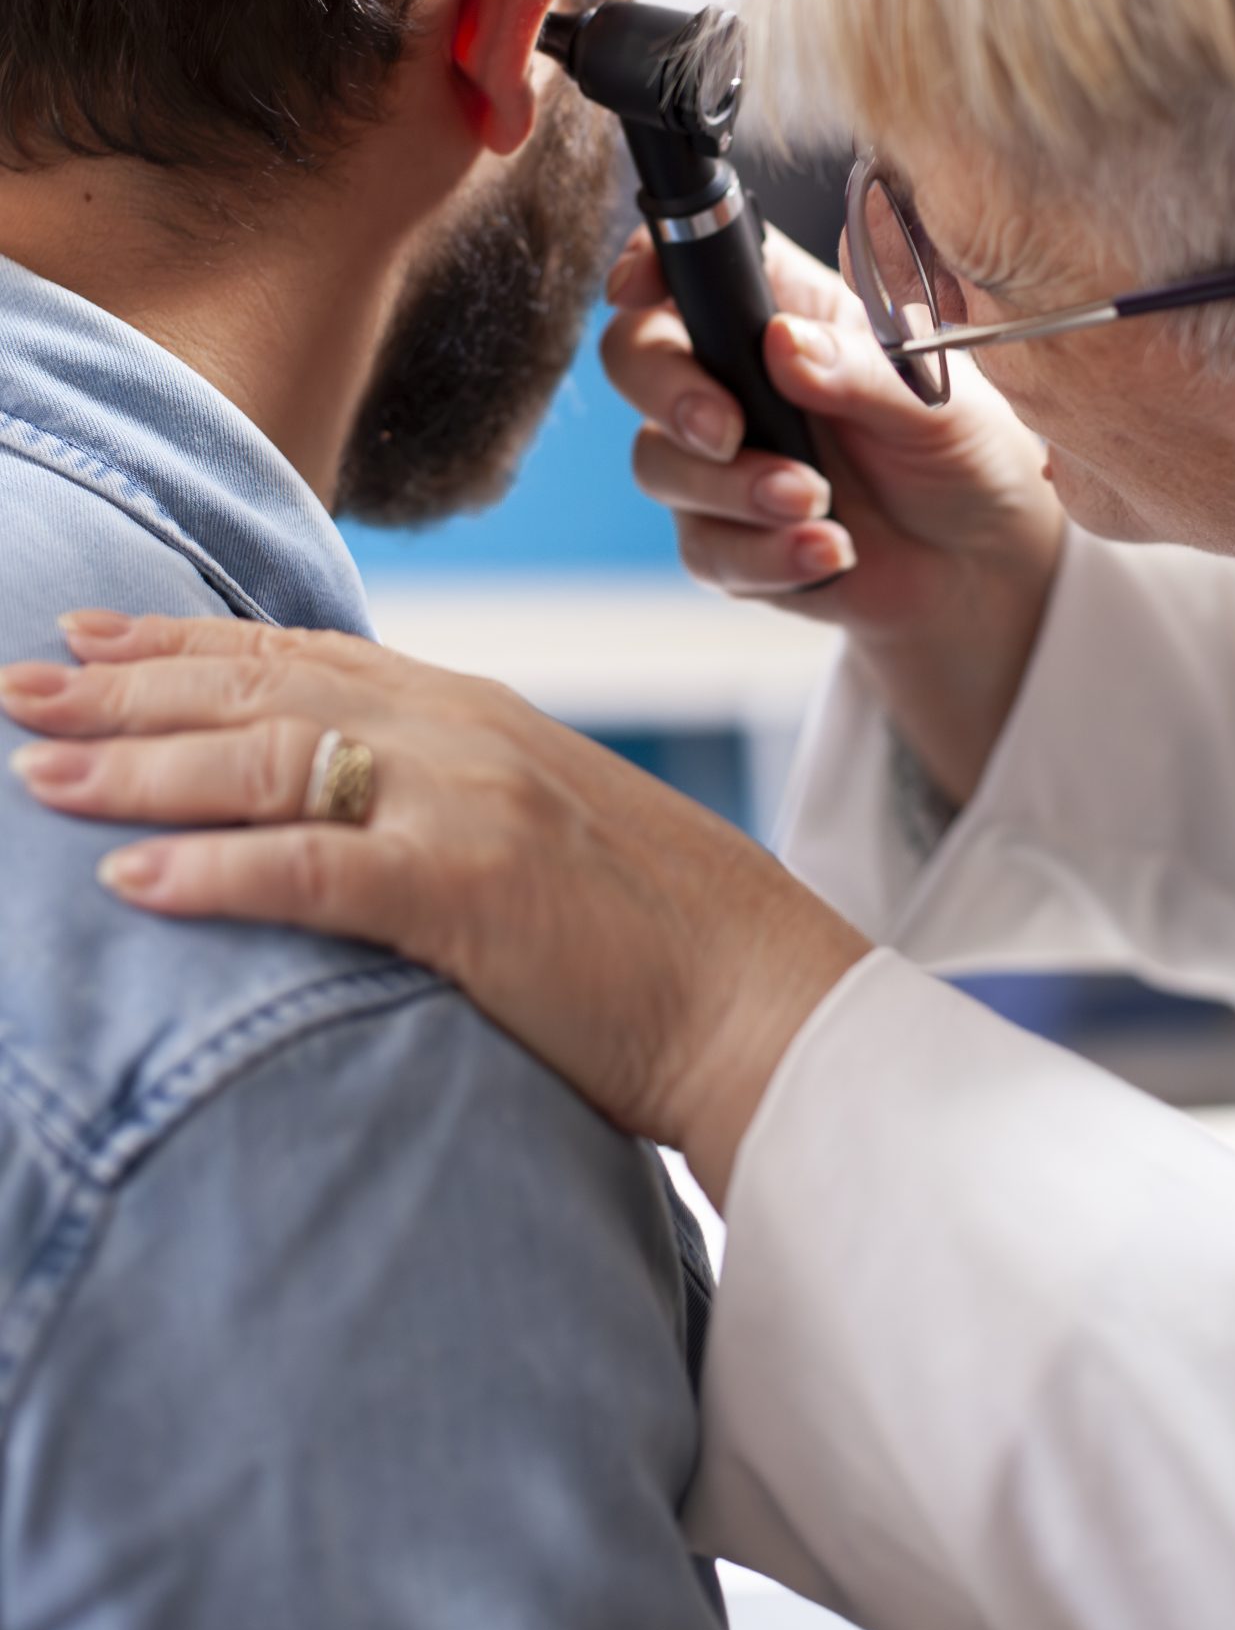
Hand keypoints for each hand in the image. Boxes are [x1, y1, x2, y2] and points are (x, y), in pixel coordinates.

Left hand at [1, 617, 868, 1203]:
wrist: (763, 994)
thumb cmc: (653, 934)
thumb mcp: (541, 828)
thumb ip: (444, 795)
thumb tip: (345, 812)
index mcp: (476, 712)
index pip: (302, 655)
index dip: (185, 643)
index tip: (89, 635)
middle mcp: (461, 731)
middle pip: (261, 690)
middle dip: (126, 689)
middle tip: (12, 685)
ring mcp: (467, 802)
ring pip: (268, 761)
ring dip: (139, 766)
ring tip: (34, 772)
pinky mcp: (471, 891)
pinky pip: (314, 869)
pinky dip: (214, 868)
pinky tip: (128, 878)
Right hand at [603, 225, 1065, 802]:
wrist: (982, 558)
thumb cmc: (961, 449)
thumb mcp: (935, 402)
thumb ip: (861, 370)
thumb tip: (784, 344)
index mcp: (784, 310)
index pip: (691, 262)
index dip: (647, 262)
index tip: (636, 288)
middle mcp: (736, 375)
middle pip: (636, 356)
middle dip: (670, 394)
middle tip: (728, 432)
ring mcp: (722, 459)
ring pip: (660, 462)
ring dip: (734, 489)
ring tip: (817, 503)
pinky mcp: (727, 537)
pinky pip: (707, 549)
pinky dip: (766, 555)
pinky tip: (831, 552)